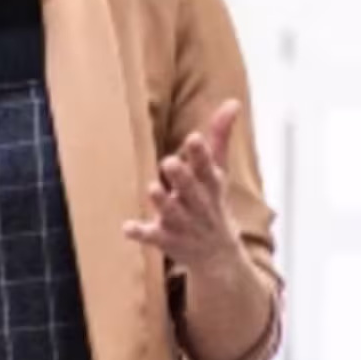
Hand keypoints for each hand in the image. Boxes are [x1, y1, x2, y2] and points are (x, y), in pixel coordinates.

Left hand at [123, 102, 244, 271]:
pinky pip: (152, 237)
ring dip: (163, 202)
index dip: (200, 155)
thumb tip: (232, 102)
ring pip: (172, 213)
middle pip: (190, 191)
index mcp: (210, 187)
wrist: (218, 257)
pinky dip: (141, 233)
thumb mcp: (219, 172)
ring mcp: (182, 224)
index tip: (193, 137)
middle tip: (169, 162)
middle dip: (182, 178)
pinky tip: (128, 228)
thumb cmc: (213, 204)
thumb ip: (220, 138)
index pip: (207, 169)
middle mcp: (198, 205)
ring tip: (152, 189)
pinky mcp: (167, 240)